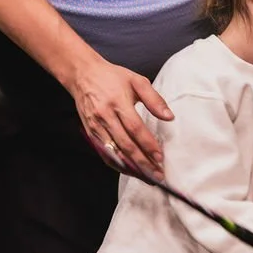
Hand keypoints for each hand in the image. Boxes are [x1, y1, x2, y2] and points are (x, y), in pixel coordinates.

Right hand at [72, 56, 173, 179]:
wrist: (83, 75)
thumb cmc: (112, 77)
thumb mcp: (136, 81)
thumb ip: (154, 99)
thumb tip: (169, 117)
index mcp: (118, 102)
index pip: (135, 129)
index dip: (148, 144)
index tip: (160, 158)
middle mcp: (105, 116)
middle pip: (125, 145)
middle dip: (143, 162)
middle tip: (157, 175)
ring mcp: (96, 126)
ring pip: (114, 152)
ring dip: (131, 167)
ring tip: (147, 177)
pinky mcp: (90, 132)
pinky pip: (104, 153)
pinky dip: (117, 164)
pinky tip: (129, 171)